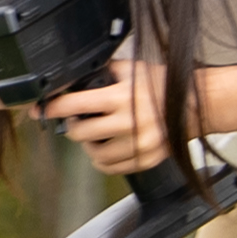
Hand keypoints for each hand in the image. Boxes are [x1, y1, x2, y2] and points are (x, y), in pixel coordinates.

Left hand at [40, 61, 169, 174]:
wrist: (194, 106)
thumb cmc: (162, 85)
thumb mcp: (133, 69)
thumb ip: (106, 72)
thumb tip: (76, 76)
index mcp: (121, 97)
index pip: (74, 104)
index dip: (53, 107)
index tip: (41, 109)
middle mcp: (128, 123)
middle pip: (80, 133)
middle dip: (73, 126)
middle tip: (76, 120)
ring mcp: (137, 144)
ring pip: (94, 154)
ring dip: (88, 145)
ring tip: (95, 134)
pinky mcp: (145, 159)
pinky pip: (111, 168)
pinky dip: (102, 160)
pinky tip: (106, 148)